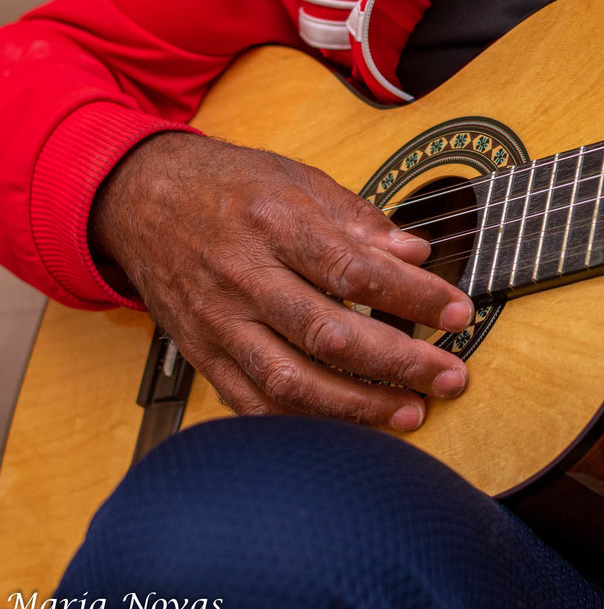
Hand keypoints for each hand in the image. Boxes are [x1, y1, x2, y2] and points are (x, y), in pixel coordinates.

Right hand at [90, 132, 474, 429]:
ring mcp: (219, 322)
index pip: (354, 270)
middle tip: (450, 376)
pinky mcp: (203, 354)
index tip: (458, 312)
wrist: (140, 199)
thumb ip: (360, 219)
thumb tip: (416, 253)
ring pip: (291, 381)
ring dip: (358, 407)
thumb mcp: (298, 179)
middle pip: (329, 334)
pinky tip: (348, 429)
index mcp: (275, 223)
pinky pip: (253, 403)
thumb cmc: (228, 185)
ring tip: (412, 413)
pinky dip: (303, 423)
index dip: (413, 297)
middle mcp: (244, 277)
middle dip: (399, 363)